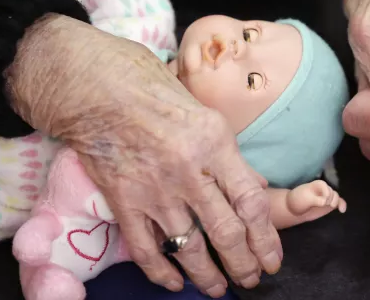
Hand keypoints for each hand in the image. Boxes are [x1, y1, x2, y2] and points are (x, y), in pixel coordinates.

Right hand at [6, 14, 281, 296]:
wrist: (97, 89)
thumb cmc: (156, 94)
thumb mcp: (206, 116)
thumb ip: (231, 156)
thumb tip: (256, 187)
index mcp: (216, 144)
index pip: (251, 203)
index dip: (266, 239)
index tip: (273, 259)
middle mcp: (189, 171)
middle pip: (225, 232)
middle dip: (243, 264)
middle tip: (251, 278)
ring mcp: (155, 190)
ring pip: (188, 247)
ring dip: (208, 275)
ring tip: (219, 288)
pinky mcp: (124, 202)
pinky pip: (146, 248)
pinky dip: (162, 272)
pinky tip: (174, 283)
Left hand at [287, 181, 346, 214]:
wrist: (295, 209)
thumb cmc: (298, 200)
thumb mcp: (305, 199)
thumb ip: (316, 200)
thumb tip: (325, 202)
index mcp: (318, 184)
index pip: (325, 186)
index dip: (326, 192)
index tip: (324, 200)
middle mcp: (324, 189)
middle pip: (332, 192)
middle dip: (330, 198)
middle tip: (323, 204)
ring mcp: (328, 197)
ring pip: (336, 197)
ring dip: (336, 202)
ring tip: (331, 206)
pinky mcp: (330, 204)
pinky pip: (339, 203)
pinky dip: (342, 205)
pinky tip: (342, 211)